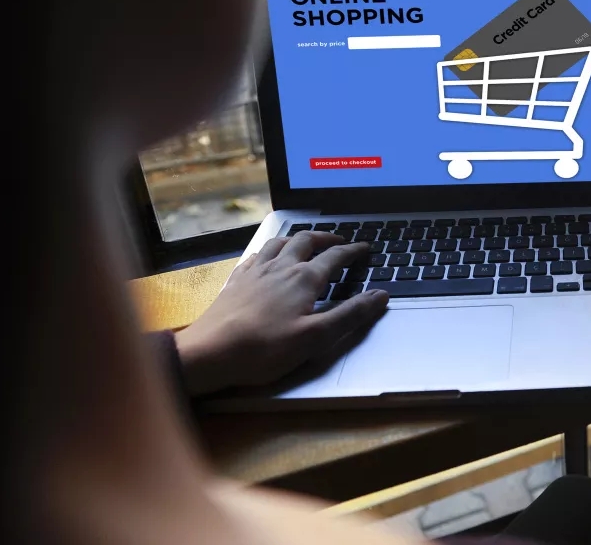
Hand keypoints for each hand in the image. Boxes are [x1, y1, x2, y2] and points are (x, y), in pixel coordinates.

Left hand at [174, 232, 387, 395]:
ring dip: (297, 238)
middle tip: (338, 241)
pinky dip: (269, 250)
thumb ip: (350, 315)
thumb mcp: (316, 338)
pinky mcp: (236, 281)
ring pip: (279, 242)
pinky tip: (267, 258)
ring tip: (306, 242)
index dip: (353, 251)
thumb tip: (380, 295)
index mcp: (304, 279)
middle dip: (326, 238)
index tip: (365, 248)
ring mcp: (255, 272)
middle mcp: (280, 267)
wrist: (209, 353)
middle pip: (306, 241)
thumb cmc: (264, 349)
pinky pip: (256, 255)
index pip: (335, 257)